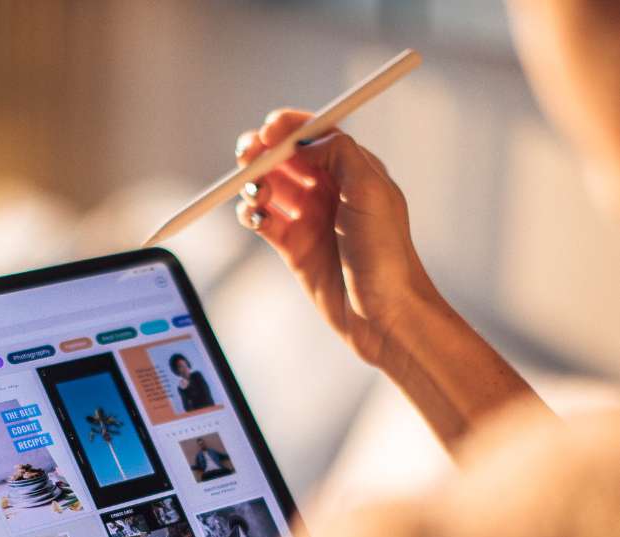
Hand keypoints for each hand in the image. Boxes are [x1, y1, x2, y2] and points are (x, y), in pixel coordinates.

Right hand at [234, 109, 445, 367]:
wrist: (382, 312)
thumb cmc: (386, 253)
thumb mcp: (370, 189)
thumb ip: (339, 153)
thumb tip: (304, 139)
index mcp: (353, 171)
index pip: (315, 135)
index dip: (289, 128)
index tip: (269, 129)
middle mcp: (330, 192)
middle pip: (286, 158)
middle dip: (262, 152)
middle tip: (247, 154)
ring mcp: (309, 220)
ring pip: (270, 187)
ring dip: (254, 183)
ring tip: (256, 193)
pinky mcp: (293, 248)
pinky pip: (263, 221)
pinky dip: (251, 214)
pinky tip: (255, 216)